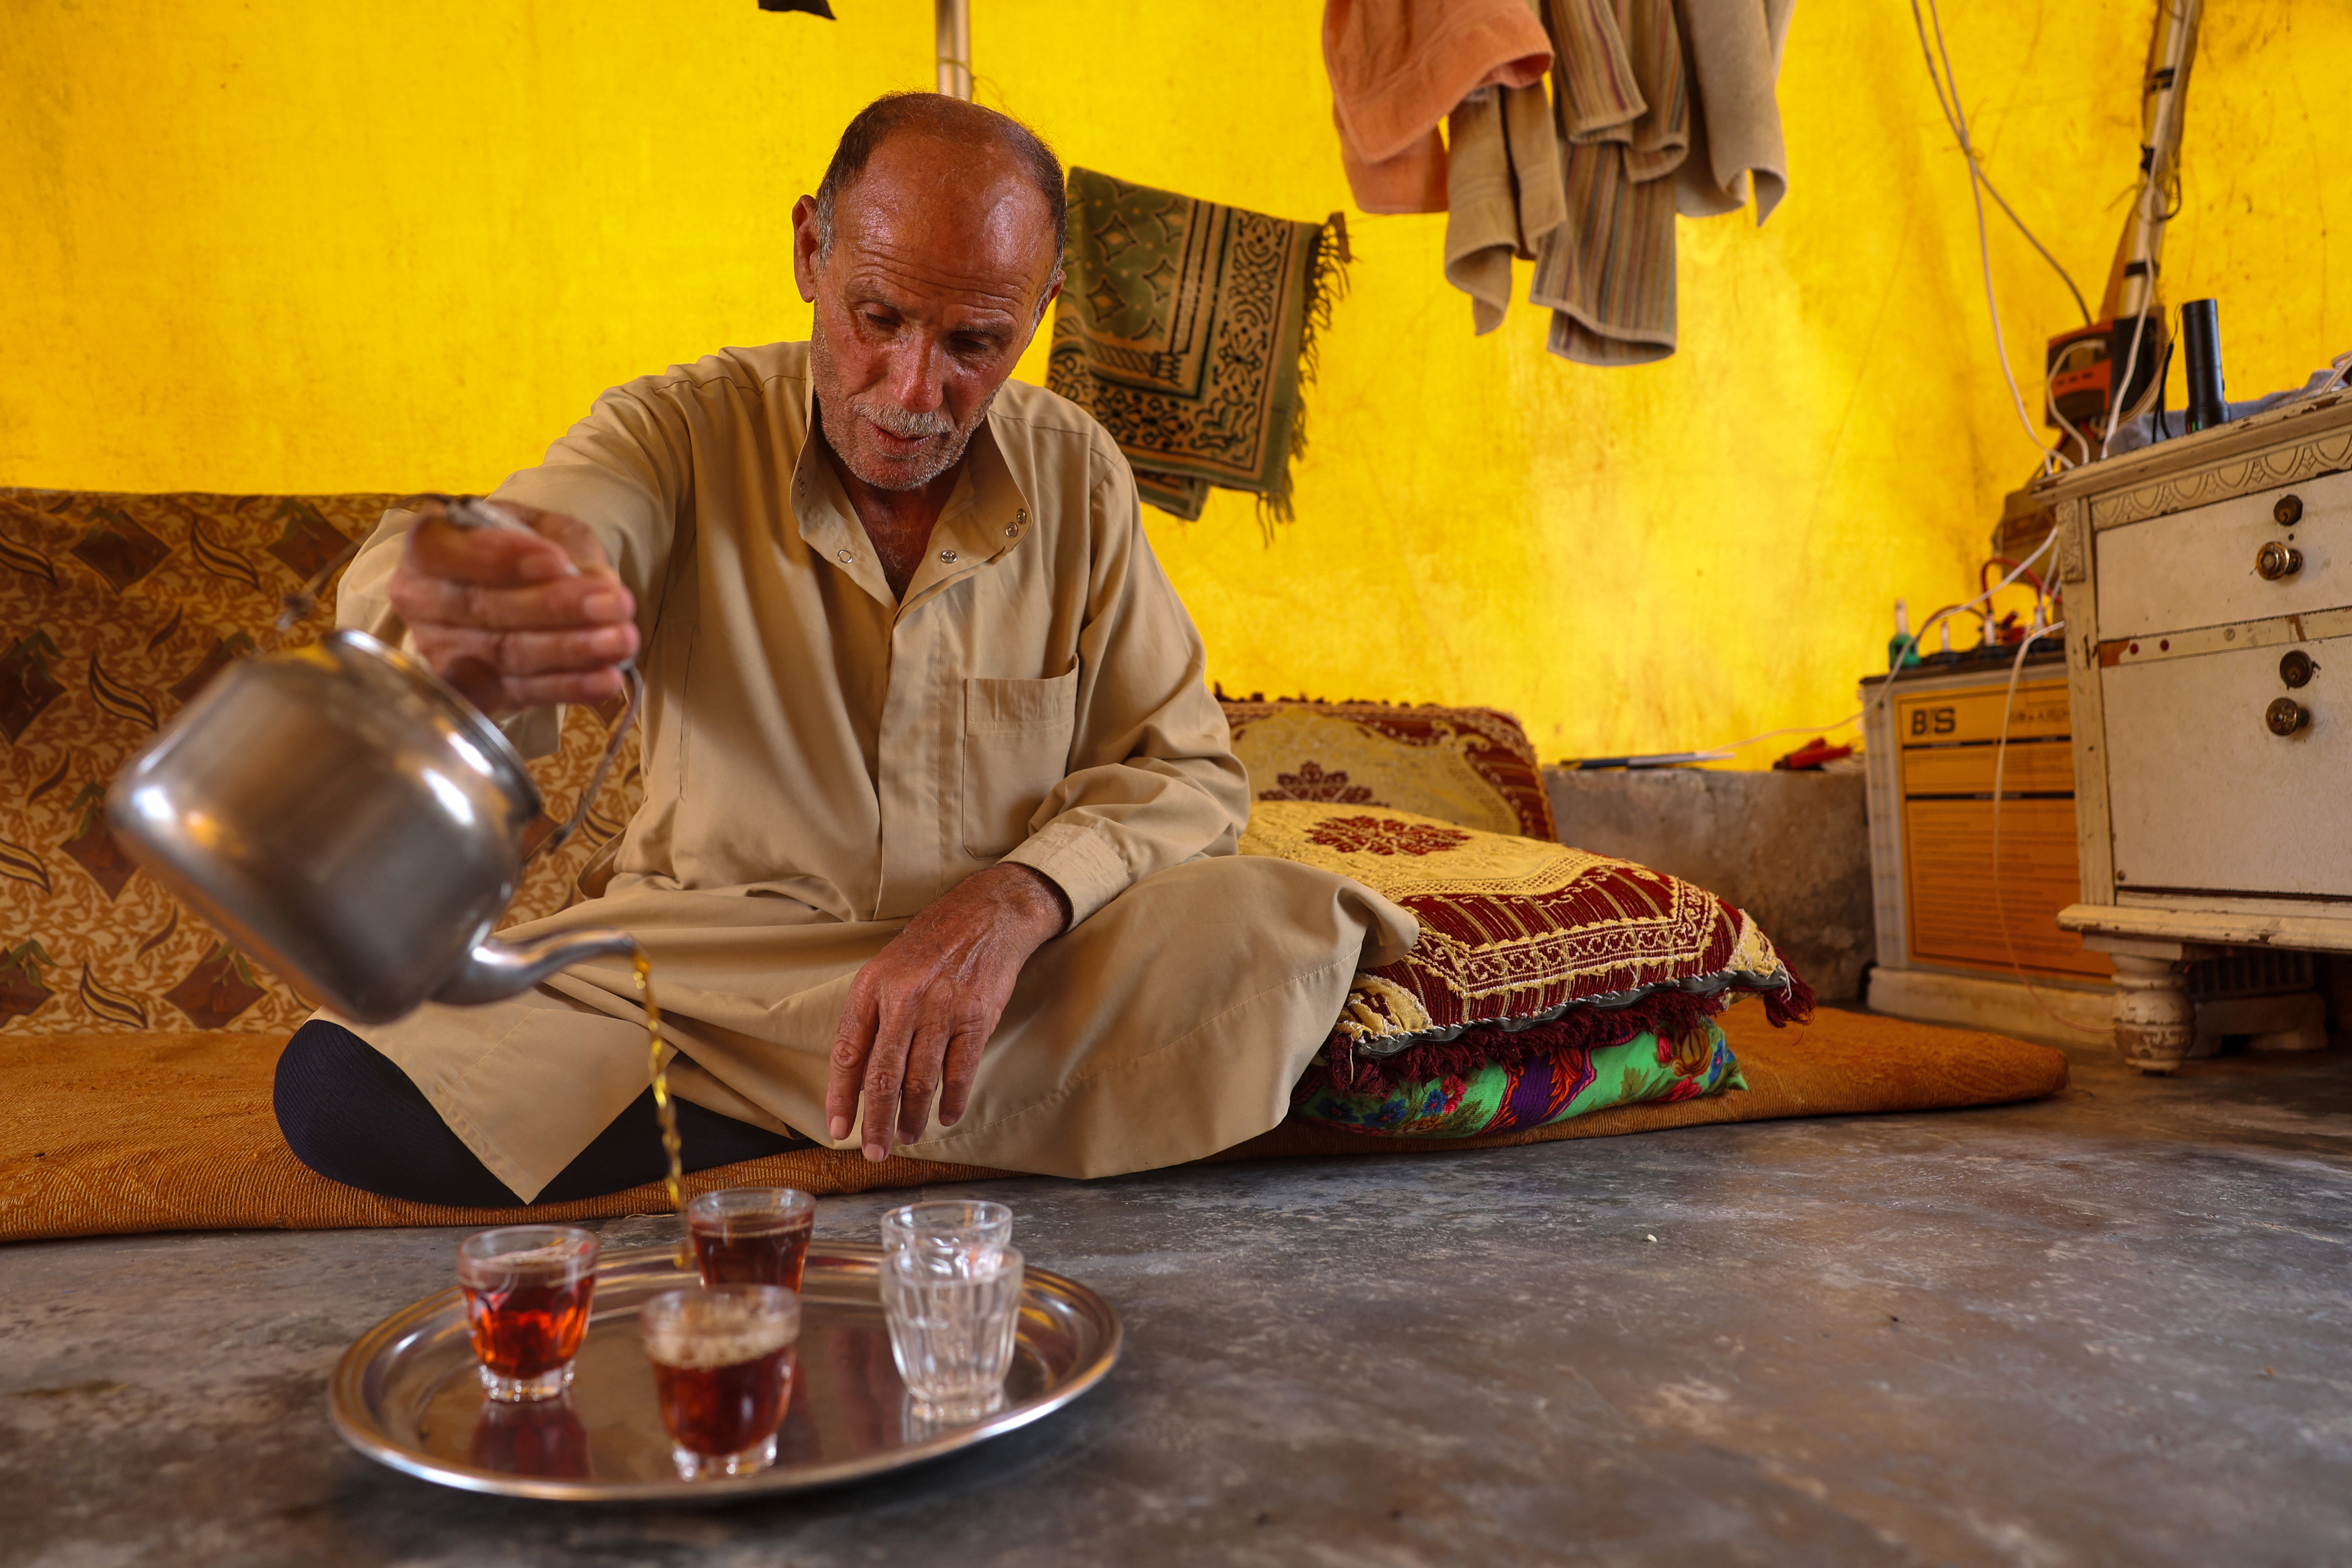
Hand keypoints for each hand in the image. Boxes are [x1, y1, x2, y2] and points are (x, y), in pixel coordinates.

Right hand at [383, 497, 638, 714]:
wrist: (508, 591)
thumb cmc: (524, 550)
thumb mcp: (545, 529)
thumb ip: (566, 546)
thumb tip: (597, 584)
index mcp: (428, 545)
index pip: (448, 552)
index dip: (503, 559)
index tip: (558, 562)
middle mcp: (422, 600)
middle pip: (484, 608)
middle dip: (556, 608)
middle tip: (613, 605)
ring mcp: (443, 651)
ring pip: (506, 653)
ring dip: (571, 649)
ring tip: (622, 640)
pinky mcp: (474, 691)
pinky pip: (521, 692)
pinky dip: (568, 687)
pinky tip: (605, 680)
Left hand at [825, 863, 1071, 1161]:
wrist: (986, 915)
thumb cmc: (931, 946)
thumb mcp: (885, 969)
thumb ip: (870, 1017)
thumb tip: (857, 1075)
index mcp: (872, 988)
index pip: (847, 1052)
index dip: (840, 1096)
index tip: (837, 1129)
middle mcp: (903, 1000)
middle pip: (883, 1077)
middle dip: (876, 1122)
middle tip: (874, 1151)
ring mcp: (942, 1010)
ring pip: (920, 1081)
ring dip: (913, 1118)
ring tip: (909, 1136)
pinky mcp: (976, 1018)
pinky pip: (960, 1073)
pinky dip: (952, 1102)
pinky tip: (945, 1117)